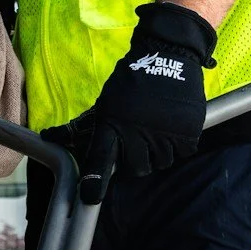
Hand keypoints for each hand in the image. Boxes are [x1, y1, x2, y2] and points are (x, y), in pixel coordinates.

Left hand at [77, 1, 216, 179]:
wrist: (168, 53)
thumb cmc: (135, 78)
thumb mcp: (109, 99)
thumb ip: (97, 126)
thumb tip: (64, 142)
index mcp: (112, 123)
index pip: (100, 157)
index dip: (95, 179)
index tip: (91, 196)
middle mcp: (136, 131)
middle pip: (138, 169)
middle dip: (139, 162)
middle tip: (142, 145)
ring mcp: (162, 132)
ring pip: (162, 162)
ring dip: (161, 152)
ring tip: (160, 130)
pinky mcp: (186, 130)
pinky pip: (183, 152)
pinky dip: (181, 143)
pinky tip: (175, 126)